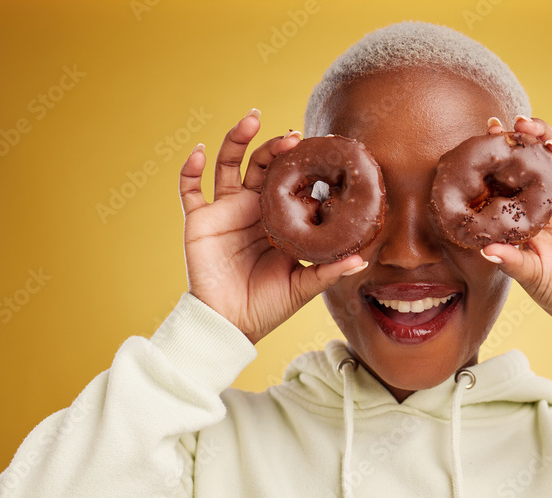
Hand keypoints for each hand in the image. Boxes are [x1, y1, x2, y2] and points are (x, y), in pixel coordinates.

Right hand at [178, 110, 366, 343]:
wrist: (231, 324)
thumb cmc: (268, 306)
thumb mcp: (303, 287)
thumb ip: (329, 271)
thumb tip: (362, 260)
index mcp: (278, 220)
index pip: (290, 183)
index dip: (300, 165)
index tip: (317, 148)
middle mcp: (252, 209)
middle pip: (262, 166)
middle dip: (275, 146)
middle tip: (293, 135)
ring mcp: (225, 211)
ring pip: (229, 165)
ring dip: (237, 139)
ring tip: (252, 119)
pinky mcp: (199, 220)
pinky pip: (189, 189)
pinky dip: (190, 168)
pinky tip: (201, 151)